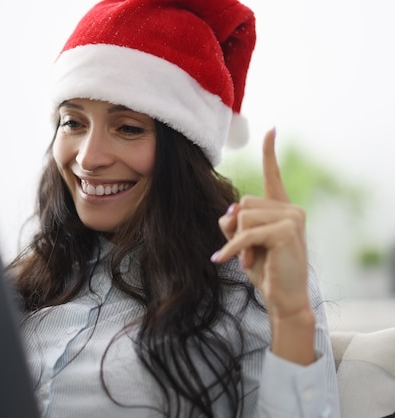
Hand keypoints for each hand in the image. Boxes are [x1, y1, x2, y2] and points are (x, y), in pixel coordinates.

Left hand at [211, 128, 309, 318]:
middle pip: (244, 203)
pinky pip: (246, 232)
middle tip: (246, 252)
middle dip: (236, 229)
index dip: (270, 153)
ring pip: (243, 216)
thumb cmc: (265, 269)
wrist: (283, 298)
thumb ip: (235, 221)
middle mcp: (291, 209)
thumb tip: (231, 210)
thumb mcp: (243, 242)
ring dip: (237, 241)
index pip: (274, 175)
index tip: (271, 129)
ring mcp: (292, 218)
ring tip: (249, 259)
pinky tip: (221, 261)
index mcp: (283, 208)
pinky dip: (232, 248)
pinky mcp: (285, 230)